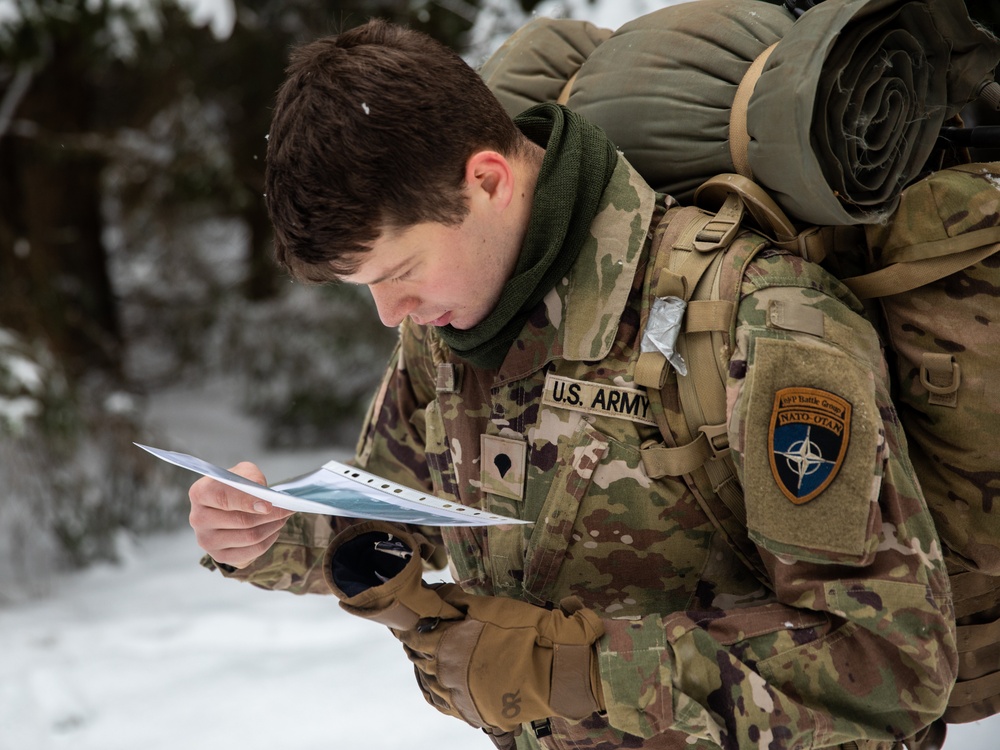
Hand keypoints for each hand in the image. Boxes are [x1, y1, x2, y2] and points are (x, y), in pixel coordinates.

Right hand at [188, 462, 293, 568]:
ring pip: (250, 537)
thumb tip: (263, 498)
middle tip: (287, 508)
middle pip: (242, 520)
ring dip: (273, 526)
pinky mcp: (219, 556)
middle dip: (271, 514)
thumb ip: (252, 479)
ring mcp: (207, 540)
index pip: (223, 498)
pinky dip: (269, 540)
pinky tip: (273, 530)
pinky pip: (252, 551)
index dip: (248, 501)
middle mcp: (198, 518)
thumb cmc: (236, 486)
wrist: (229, 506)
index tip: (269, 503)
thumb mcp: (244, 473)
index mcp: (200, 493)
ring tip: (282, 517)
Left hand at [324, 521, 604, 732]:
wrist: (560, 670)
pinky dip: (436, 692)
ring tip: (426, 657)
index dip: (411, 623)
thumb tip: (439, 594)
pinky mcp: (476, 712)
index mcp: (451, 643)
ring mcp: (461, 695)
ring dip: (426, 667)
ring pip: (429, 682)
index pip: (417, 633)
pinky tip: (437, 684)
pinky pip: (445, 704)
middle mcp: (449, 672)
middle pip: (420, 657)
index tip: (408, 615)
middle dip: (418, 643)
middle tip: (416, 633)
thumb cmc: (530, 632)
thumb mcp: (496, 607)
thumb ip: (462, 603)